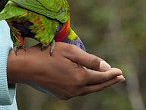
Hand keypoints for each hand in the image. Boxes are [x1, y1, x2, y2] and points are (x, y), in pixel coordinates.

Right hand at [7, 43, 124, 99]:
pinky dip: (86, 86)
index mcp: (80, 78)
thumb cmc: (46, 54)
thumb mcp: (69, 51)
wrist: (24, 67)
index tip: (121, 71)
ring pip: (88, 90)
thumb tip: (107, 66)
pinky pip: (78, 91)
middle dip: (110, 82)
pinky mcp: (61, 95)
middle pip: (97, 86)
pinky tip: (86, 81)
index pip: (101, 77)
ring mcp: (68, 94)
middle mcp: (76, 90)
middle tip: (120, 77)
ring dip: (98, 84)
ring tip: (106, 79)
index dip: (112, 74)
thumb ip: (90, 60)